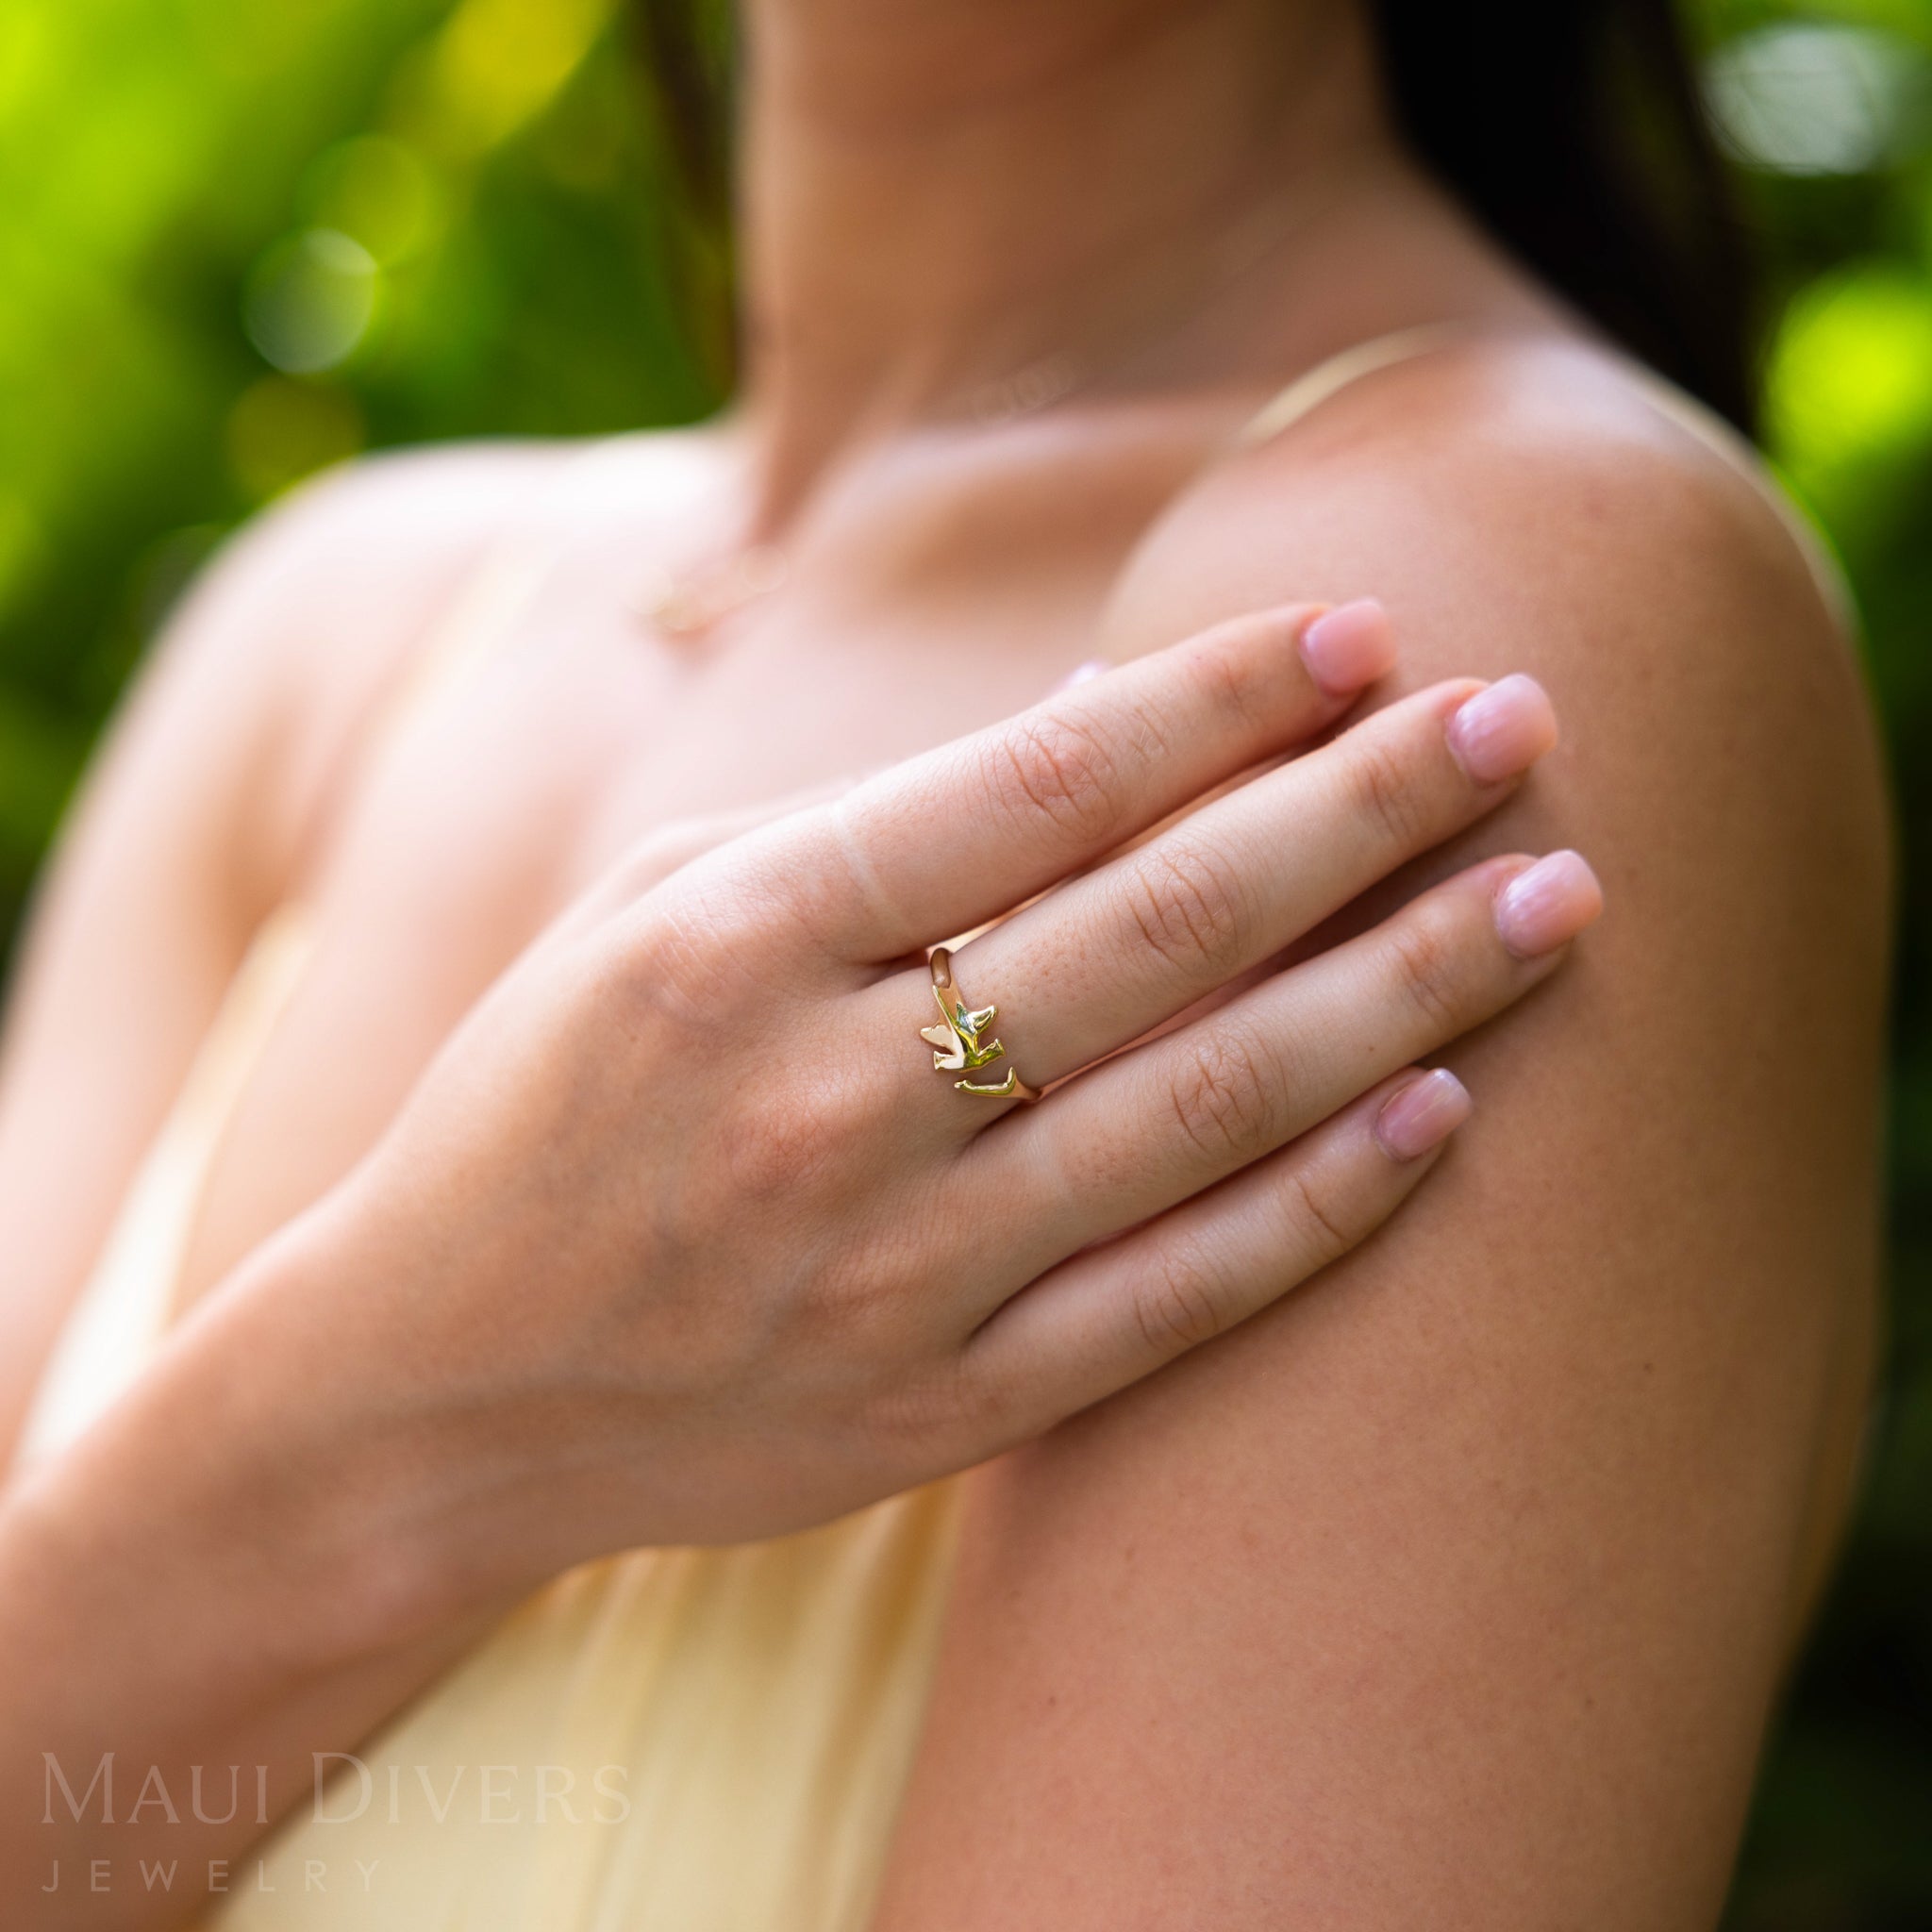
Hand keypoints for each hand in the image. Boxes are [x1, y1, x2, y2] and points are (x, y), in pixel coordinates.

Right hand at [199, 600, 1599, 1619]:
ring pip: (1210, 1105)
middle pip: (1161, 927)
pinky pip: (1178, 1292)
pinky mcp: (943, 1406)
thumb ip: (871, 827)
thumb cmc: (547, 1105)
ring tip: (1556, 896)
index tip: (1362, 628)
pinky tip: (1446, 1105)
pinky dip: (1325, 1200)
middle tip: (1520, 719)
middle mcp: (822, 1101)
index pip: (1033, 785)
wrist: (434, 1393)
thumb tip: (1111, 726)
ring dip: (1407, 989)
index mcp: (730, 941)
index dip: (1218, 695)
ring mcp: (893, 1270)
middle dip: (1360, 808)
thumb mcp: (659, 913)